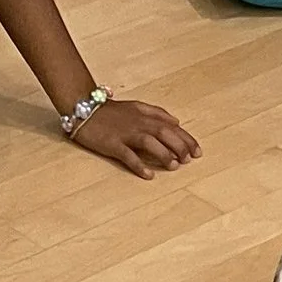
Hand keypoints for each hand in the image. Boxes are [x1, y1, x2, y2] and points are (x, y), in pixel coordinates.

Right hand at [69, 97, 200, 177]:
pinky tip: (149, 175)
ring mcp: (125, 133)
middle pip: (164, 133)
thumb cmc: (111, 111)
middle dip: (179, 146)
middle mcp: (138, 123)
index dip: (186, 138)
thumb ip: (157, 113)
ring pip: (149, 142)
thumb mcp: (136, 106)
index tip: (197, 151)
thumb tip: (177, 121)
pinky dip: (139, 165)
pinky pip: (127, 155)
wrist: (84, 107)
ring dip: (164, 154)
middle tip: (189, 160)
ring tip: (175, 166)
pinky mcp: (112, 144)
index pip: (171, 126)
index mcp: (145, 115)